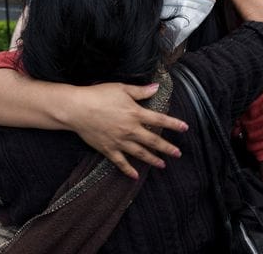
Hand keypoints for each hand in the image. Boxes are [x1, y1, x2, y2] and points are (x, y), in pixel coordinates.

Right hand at [64, 82, 187, 179]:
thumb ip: (140, 91)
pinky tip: (136, 176)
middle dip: (167, 148)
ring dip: (153, 159)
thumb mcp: (121, 88)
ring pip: (140, 153)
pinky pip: (121, 162)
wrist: (77, 109)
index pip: (159, 119)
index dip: (173, 124)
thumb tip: (156, 87)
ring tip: (162, 165)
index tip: (185, 128)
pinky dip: (129, 170)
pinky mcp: (108, 149)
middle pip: (153, 141)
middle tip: (178, 154)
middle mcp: (130, 130)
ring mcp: (120, 141)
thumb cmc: (98, 95)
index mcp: (135, 113)